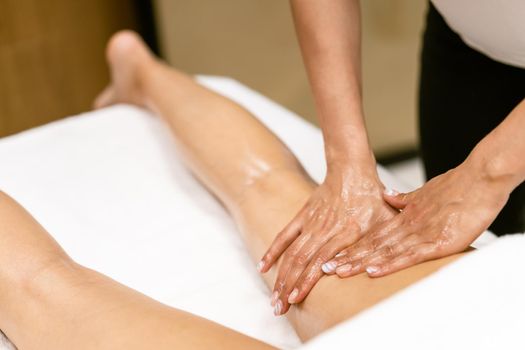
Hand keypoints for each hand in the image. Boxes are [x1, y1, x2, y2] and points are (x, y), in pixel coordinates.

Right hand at [257, 165, 395, 314]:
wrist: (351, 169)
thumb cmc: (372, 196)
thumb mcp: (385, 220)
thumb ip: (382, 244)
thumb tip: (379, 269)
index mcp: (345, 234)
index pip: (320, 262)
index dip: (306, 282)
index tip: (295, 299)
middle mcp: (324, 231)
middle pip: (300, 262)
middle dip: (287, 287)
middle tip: (278, 308)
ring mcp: (311, 224)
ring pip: (291, 253)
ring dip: (280, 276)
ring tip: (273, 297)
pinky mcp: (303, 216)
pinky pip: (285, 235)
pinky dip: (273, 251)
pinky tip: (263, 267)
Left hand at [325, 163, 509, 278]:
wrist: (479, 179)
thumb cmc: (457, 188)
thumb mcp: (424, 195)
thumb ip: (404, 200)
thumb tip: (388, 197)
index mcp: (404, 217)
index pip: (374, 235)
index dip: (353, 246)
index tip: (335, 255)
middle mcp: (407, 226)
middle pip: (372, 245)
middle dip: (348, 258)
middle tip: (325, 268)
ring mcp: (420, 234)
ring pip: (384, 251)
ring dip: (361, 263)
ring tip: (338, 272)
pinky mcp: (436, 242)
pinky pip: (409, 255)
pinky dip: (390, 263)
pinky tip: (373, 270)